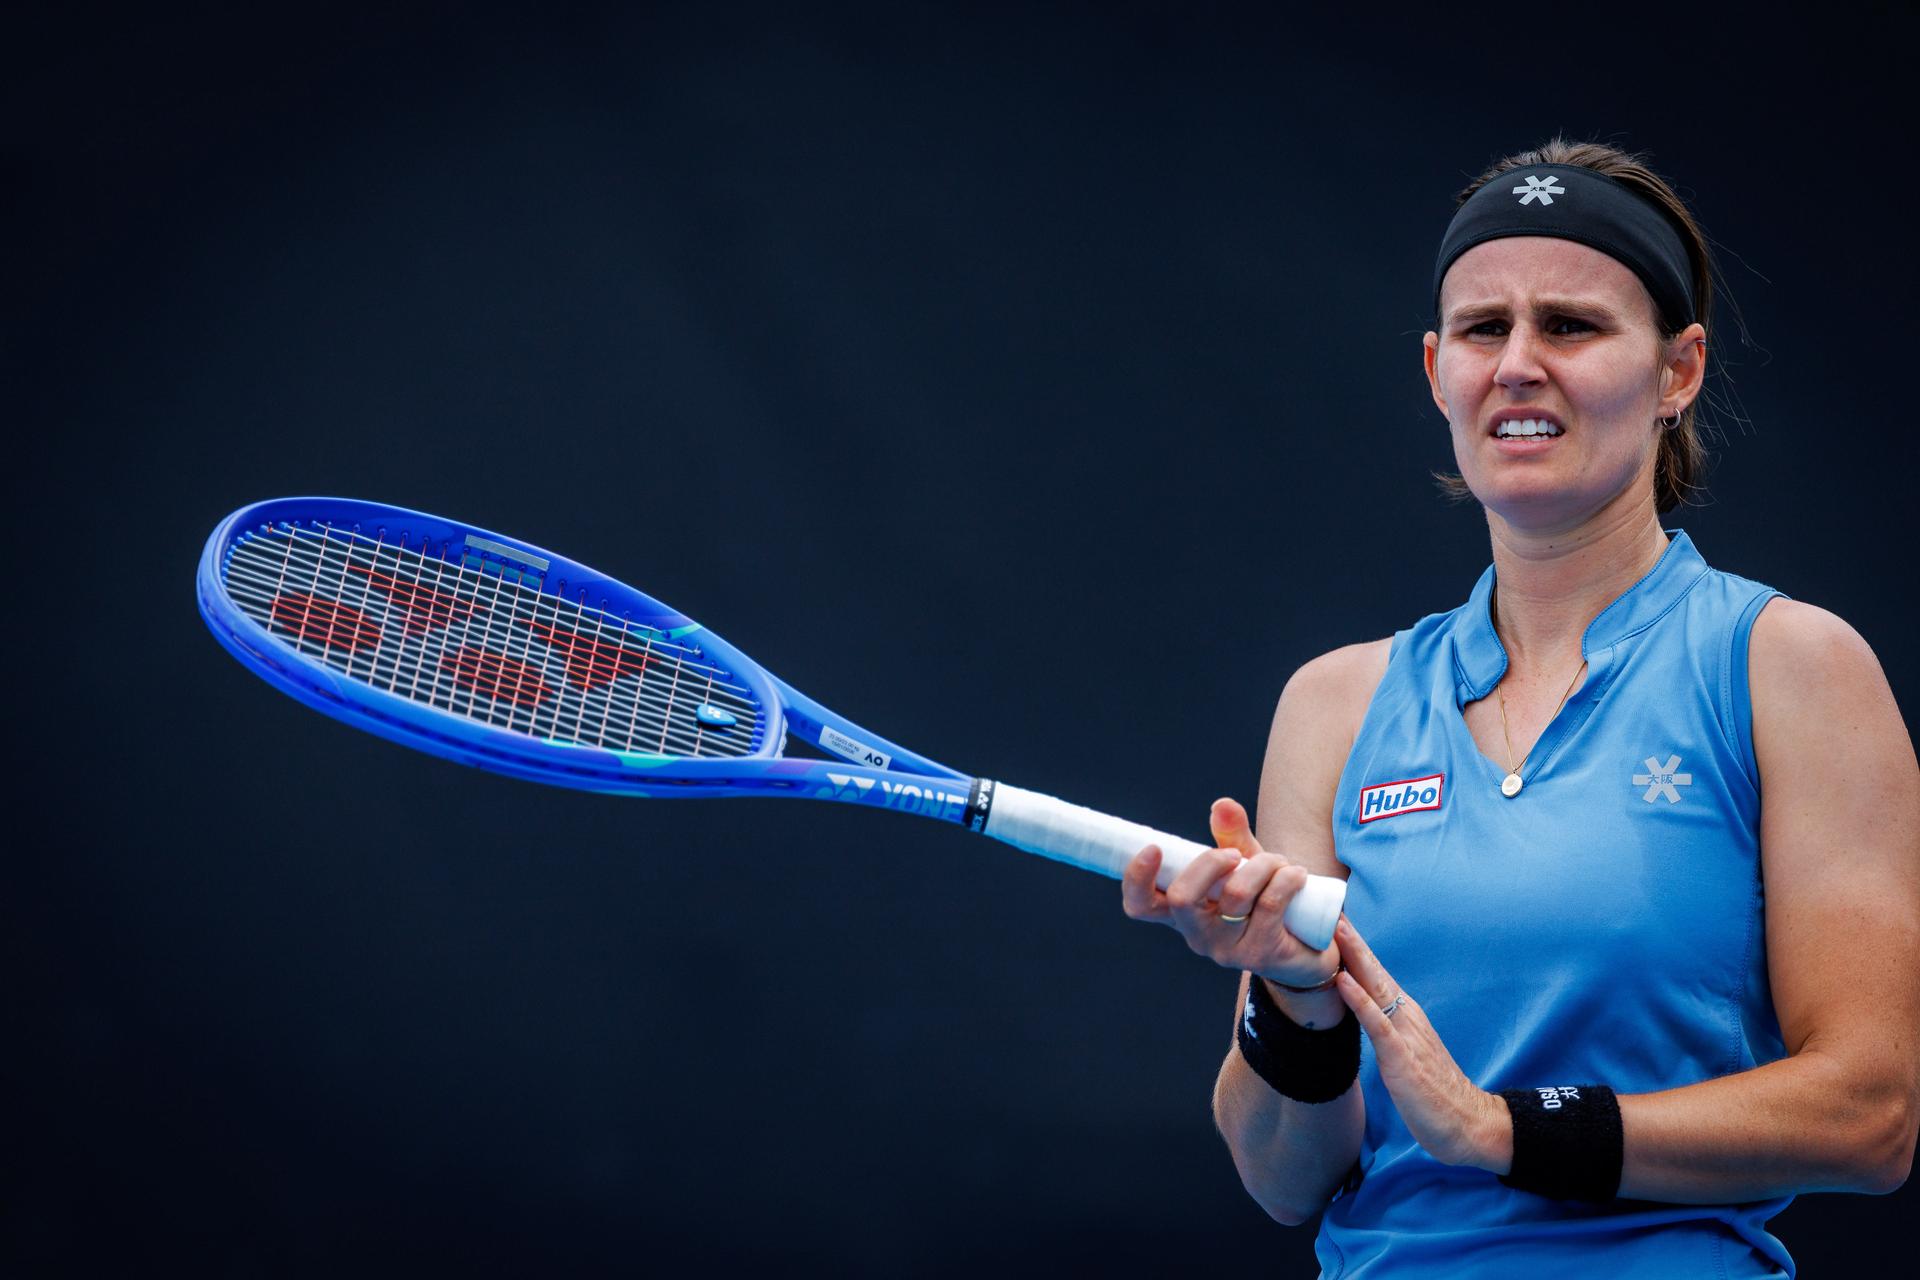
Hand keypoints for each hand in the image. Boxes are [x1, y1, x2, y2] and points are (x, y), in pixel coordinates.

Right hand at [1120, 798, 1339, 990]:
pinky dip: (1286, 878)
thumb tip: (1222, 804)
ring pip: (1235, 894)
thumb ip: (1230, 834)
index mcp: (1182, 913)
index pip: (1141, 904)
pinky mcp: (1258, 954)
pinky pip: (1269, 904)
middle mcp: (1196, 934)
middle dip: (1211, 862)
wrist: (1309, 945)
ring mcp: (1225, 948)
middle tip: (1235, 854)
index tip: (1153, 848)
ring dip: (1263, 865)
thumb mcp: (1244, 865)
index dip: (1137, 878)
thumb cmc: (1266, 900)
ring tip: (1280, 864)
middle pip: (1182, 898)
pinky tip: (1297, 875)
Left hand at [1333, 916, 1511, 1172]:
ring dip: (1353, 958)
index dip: (1354, 949)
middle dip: (1351, 941)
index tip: (1333, 922)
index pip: (1375, 975)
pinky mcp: (1402, 1057)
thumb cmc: (1433, 1092)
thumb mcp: (1402, 1054)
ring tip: (1334, 930)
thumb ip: (1385, 1030)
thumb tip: (1363, 1013)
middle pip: (1374, 971)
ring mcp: (1405, 1034)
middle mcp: (1406, 1016)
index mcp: (1405, 1015)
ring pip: (1375, 987)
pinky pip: (1377, 1023)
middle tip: (1330, 909)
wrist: (1468, 1123)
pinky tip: (1343, 981)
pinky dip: (1359, 999)